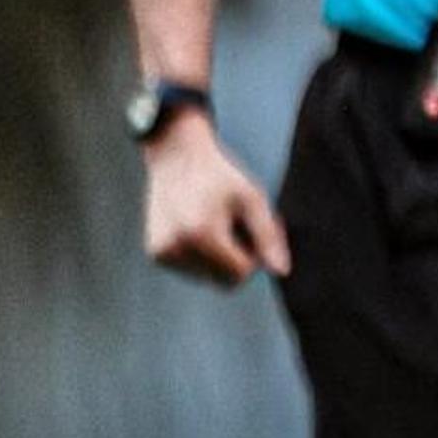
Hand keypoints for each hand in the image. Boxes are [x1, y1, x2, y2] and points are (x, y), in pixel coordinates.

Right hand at [141, 120, 288, 284]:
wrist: (176, 155)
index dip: (253, 254)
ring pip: (207, 278)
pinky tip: (197, 228)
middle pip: (223, 281)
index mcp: (202, 235)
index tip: (251, 228)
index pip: (240, 274)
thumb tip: (281, 272)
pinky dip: (201, 256)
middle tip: (234, 226)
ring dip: (218, 259)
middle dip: (236, 260)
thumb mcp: (252, 198)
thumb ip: (268, 236)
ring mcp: (162, 252)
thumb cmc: (220, 175)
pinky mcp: (155, 253)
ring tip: (214, 224)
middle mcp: (176, 248)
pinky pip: (190, 271)